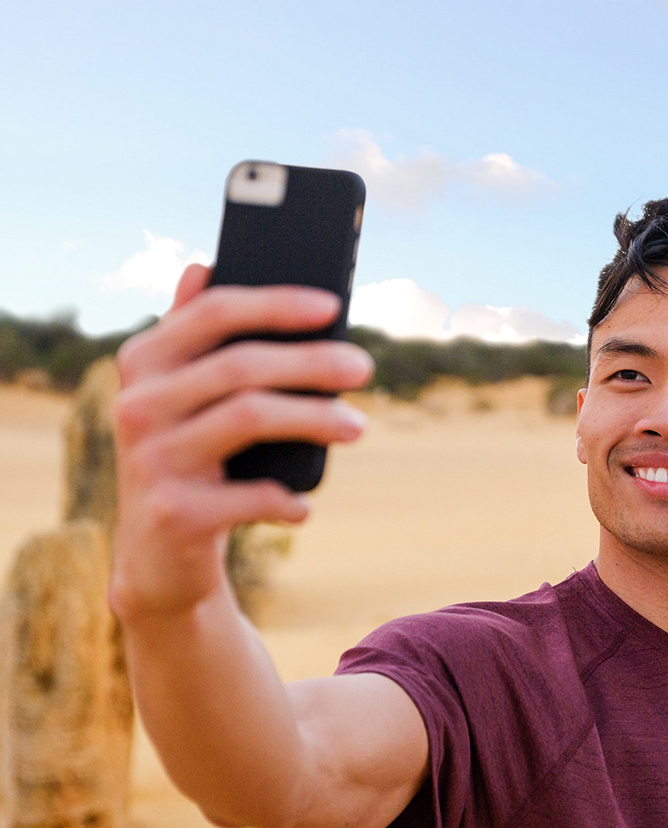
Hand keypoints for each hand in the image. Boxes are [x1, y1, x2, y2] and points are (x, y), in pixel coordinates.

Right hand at [110, 264, 373, 620]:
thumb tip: (202, 264)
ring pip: (249, 418)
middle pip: (240, 366)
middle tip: (364, 368)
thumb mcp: (183, 397)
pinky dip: (288, 499)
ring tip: (358, 427)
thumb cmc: (189, 460)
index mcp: (144, 363)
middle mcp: (137, 405)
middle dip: (312, 363)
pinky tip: (303, 505)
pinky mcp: (174, 513)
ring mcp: (151, 459)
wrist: (157, 558)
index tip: (334, 306)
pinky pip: (253, 494)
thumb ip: (192, 335)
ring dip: (315, 420)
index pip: (214, 313)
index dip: (276, 303)